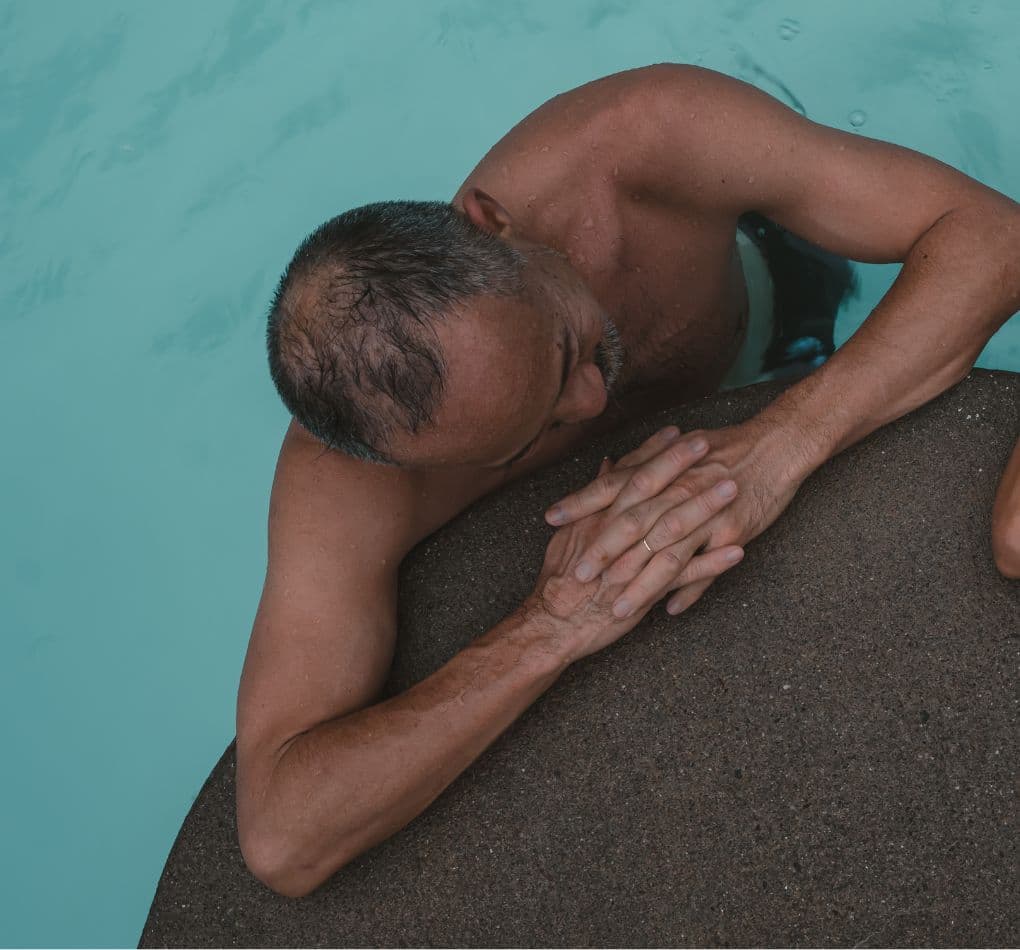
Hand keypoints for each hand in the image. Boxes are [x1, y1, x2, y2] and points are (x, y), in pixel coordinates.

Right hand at [525, 456, 743, 663]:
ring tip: (732, 488)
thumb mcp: (569, 534)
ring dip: (704, 508)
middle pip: (654, 493)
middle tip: (708, 443)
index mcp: (600, 517)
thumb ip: (591, 500)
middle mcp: (617, 533)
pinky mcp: (646, 592)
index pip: (631, 476)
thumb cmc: (558, 580)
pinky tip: (738, 552)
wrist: (553, 624)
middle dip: (681, 467)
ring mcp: (634, 562)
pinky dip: (712, 563)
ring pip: (674, 529)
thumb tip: (606, 467)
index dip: (654, 453)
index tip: (677, 433)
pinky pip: (685, 576)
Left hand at [544, 418, 810, 614]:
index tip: (550, 519)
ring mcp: (706, 514)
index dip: (581, 503)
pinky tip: (669, 610)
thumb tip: (605, 467)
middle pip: (634, 524)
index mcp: (663, 469)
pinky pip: (707, 567)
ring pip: (667, 554)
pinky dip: (688, 590)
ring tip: (617, 608)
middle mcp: (679, 491)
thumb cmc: (726, 448)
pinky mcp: (733, 532)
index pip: (612, 486)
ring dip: (641, 583)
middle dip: (604, 552)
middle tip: (577, 577)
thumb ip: (640, 462)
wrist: (779, 445)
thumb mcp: (679, 449)